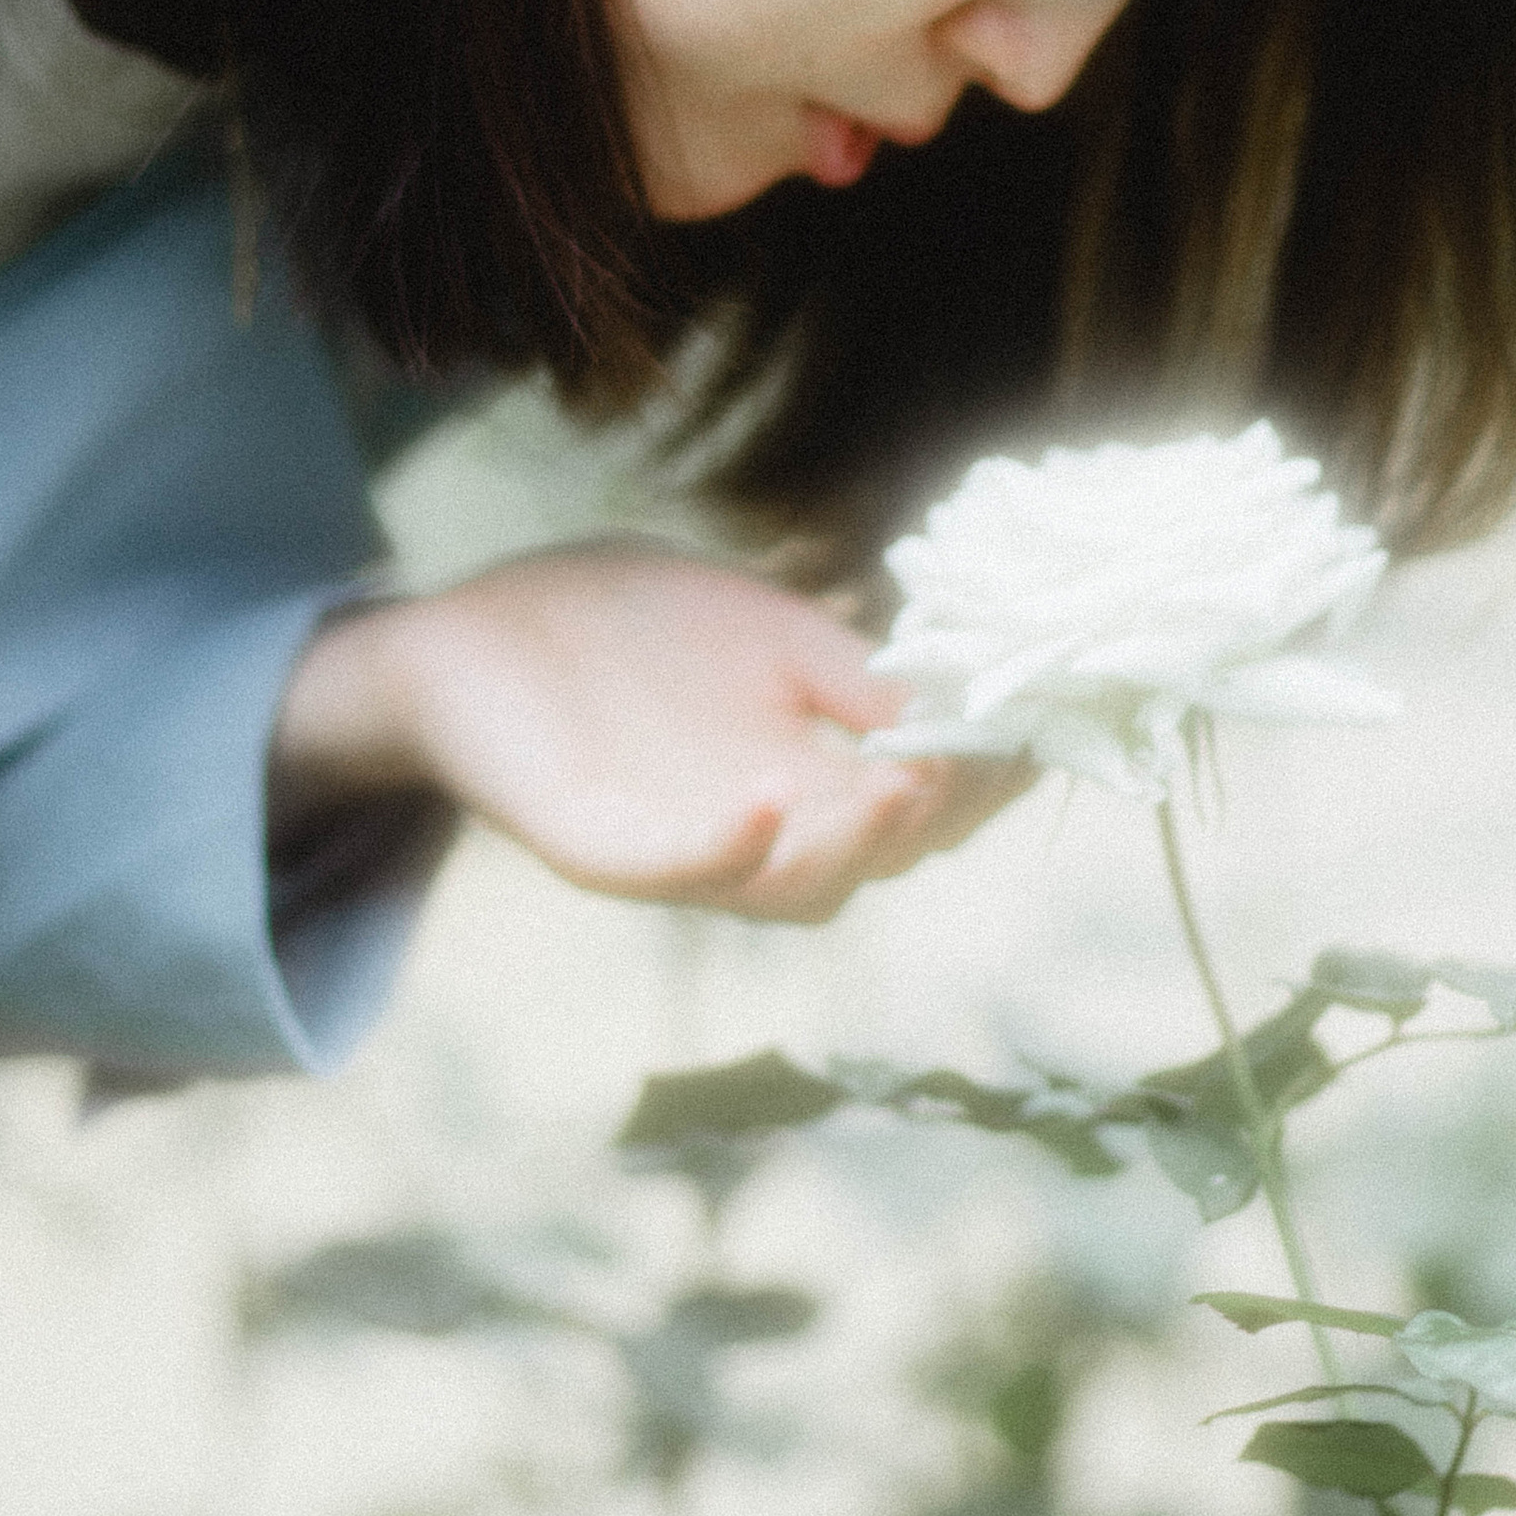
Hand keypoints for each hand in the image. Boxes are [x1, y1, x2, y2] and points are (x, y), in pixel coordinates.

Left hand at [270, 543, 1026, 922]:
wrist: (474, 632)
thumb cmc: (625, 625)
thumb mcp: (769, 635)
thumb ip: (859, 672)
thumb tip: (977, 685)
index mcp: (806, 784)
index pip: (916, 808)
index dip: (983, 785)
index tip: (1040, 737)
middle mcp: (756, 834)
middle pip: (869, 863)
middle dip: (933, 820)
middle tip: (973, 765)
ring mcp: (680, 848)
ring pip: (790, 889)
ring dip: (854, 846)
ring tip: (902, 785)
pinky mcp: (600, 846)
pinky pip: (671, 872)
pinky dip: (725, 849)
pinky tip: (768, 800)